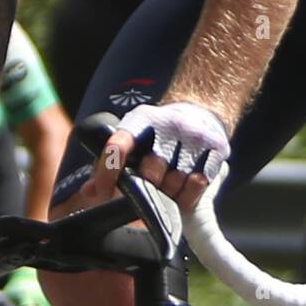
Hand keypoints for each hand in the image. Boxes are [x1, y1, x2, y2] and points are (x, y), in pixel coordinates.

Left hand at [84, 101, 229, 211]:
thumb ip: (108, 164)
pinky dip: (188, 195)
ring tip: (166, 189)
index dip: (108, 172)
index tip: (103, 192)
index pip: (119, 145)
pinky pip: (198, 184)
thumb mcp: (132, 137)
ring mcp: (195, 135)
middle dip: (146, 186)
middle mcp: (169, 124)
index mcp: (141, 119)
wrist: (200, 110)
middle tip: (146, 189)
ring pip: (176, 181)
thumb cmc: (157, 134)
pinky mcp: (216, 148)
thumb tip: (89, 193)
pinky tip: (183, 190)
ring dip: (168, 193)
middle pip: (151, 170)